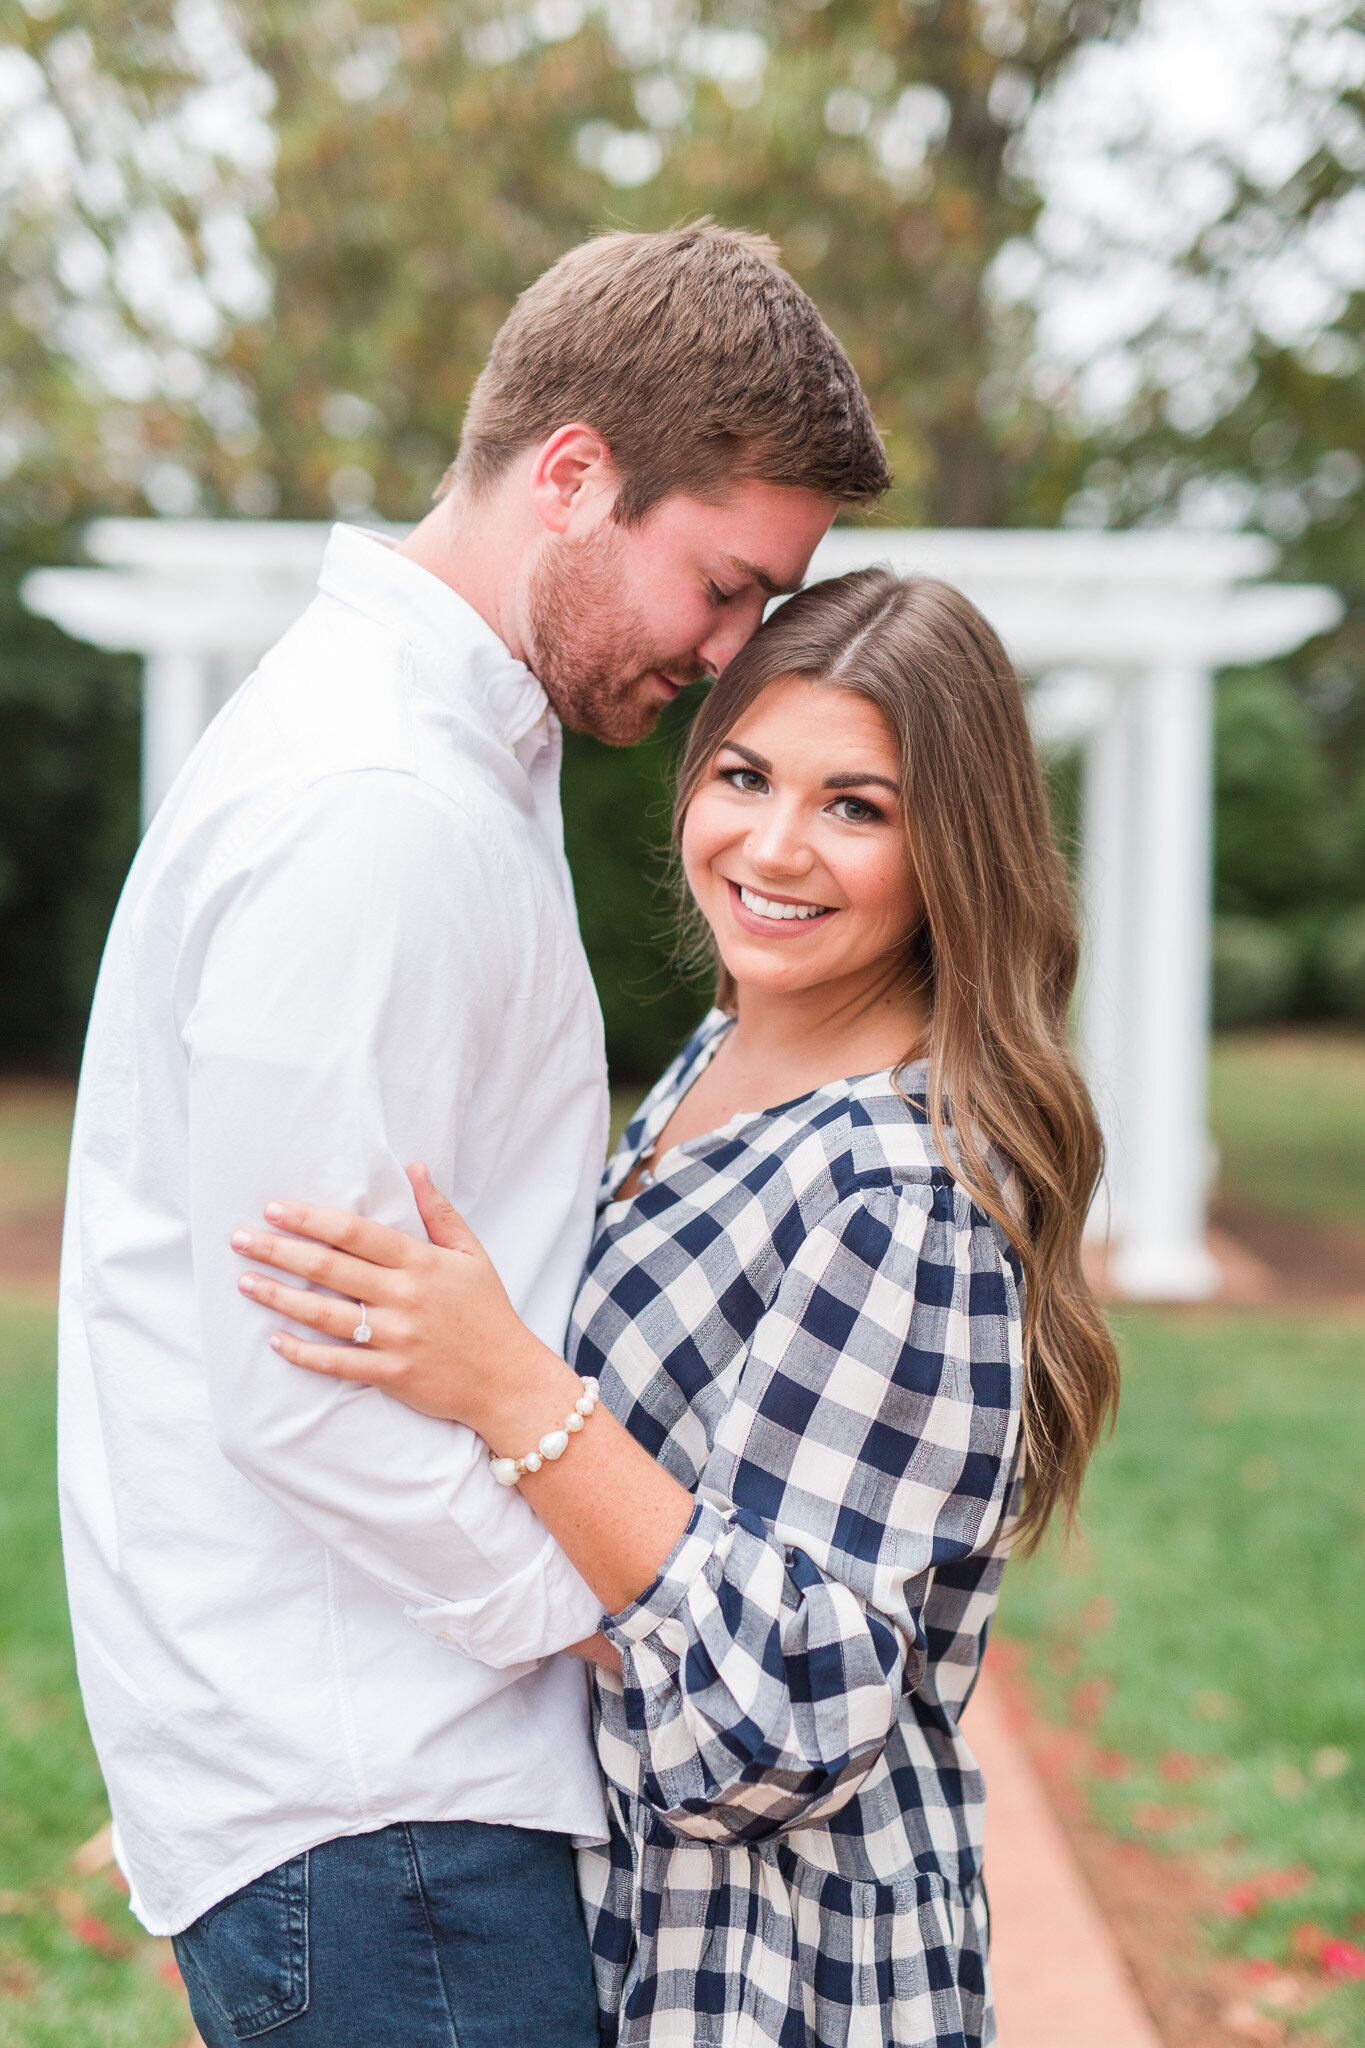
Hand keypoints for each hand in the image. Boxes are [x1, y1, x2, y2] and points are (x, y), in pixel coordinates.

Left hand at [230, 1164, 550, 1433]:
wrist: (509, 1380)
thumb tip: (416, 1167)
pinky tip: (275, 1340)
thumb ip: (439, 1212)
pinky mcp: (392, 1374)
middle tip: (240, 1239)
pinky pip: (338, 1363)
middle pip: (329, 1268)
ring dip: (279, 1297)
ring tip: (244, 1282)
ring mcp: (396, 1337)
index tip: (274, 1209)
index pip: (355, 1232)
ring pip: (324, 1314)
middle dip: (279, 1251)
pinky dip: (303, 1353)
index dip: (311, 1219)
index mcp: (421, 1262)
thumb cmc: (488, 1313)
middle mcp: (405, 1296)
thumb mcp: (471, 1255)